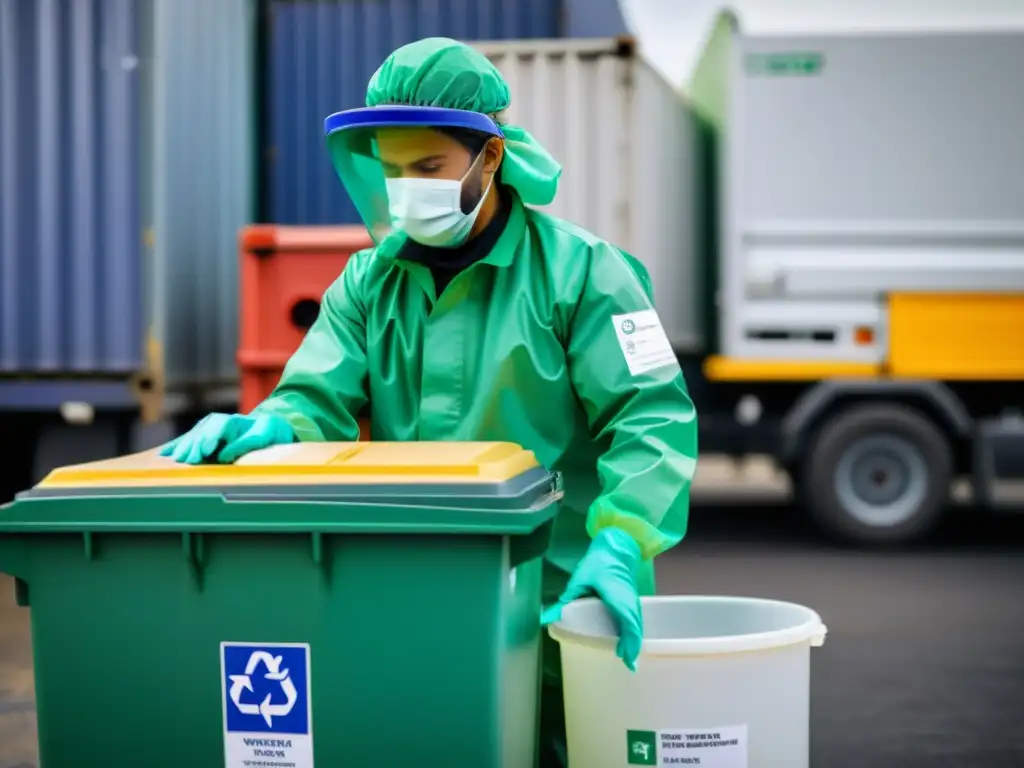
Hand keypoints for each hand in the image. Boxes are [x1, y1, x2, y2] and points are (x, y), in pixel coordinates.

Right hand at [158, 412, 295, 464]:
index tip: (204, 451)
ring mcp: (208, 427)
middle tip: (187, 461)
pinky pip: (188, 440)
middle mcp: (217, 422)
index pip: (219, 428)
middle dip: (194, 446)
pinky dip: (178, 446)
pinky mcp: (203, 435)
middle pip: (203, 433)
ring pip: (193, 437)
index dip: (210, 439)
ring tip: (174, 460)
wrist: (268, 425)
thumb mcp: (264, 435)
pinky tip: (164, 454)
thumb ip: (245, 444)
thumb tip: (223, 456)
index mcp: (233, 421)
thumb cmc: (269, 431)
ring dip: (183, 448)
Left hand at [541, 527, 643, 670]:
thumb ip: (565, 600)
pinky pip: (635, 619)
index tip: (625, 658)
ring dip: (634, 640)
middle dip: (633, 646)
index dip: (629, 641)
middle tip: (629, 666)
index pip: (628, 622)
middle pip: (635, 627)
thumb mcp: (579, 579)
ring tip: (628, 658)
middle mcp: (629, 601)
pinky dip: (634, 631)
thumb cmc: (597, 562)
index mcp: (617, 596)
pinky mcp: (632, 599)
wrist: (615, 547)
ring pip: (637, 624)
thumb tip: (546, 618)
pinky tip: (628, 640)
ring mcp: (633, 600)